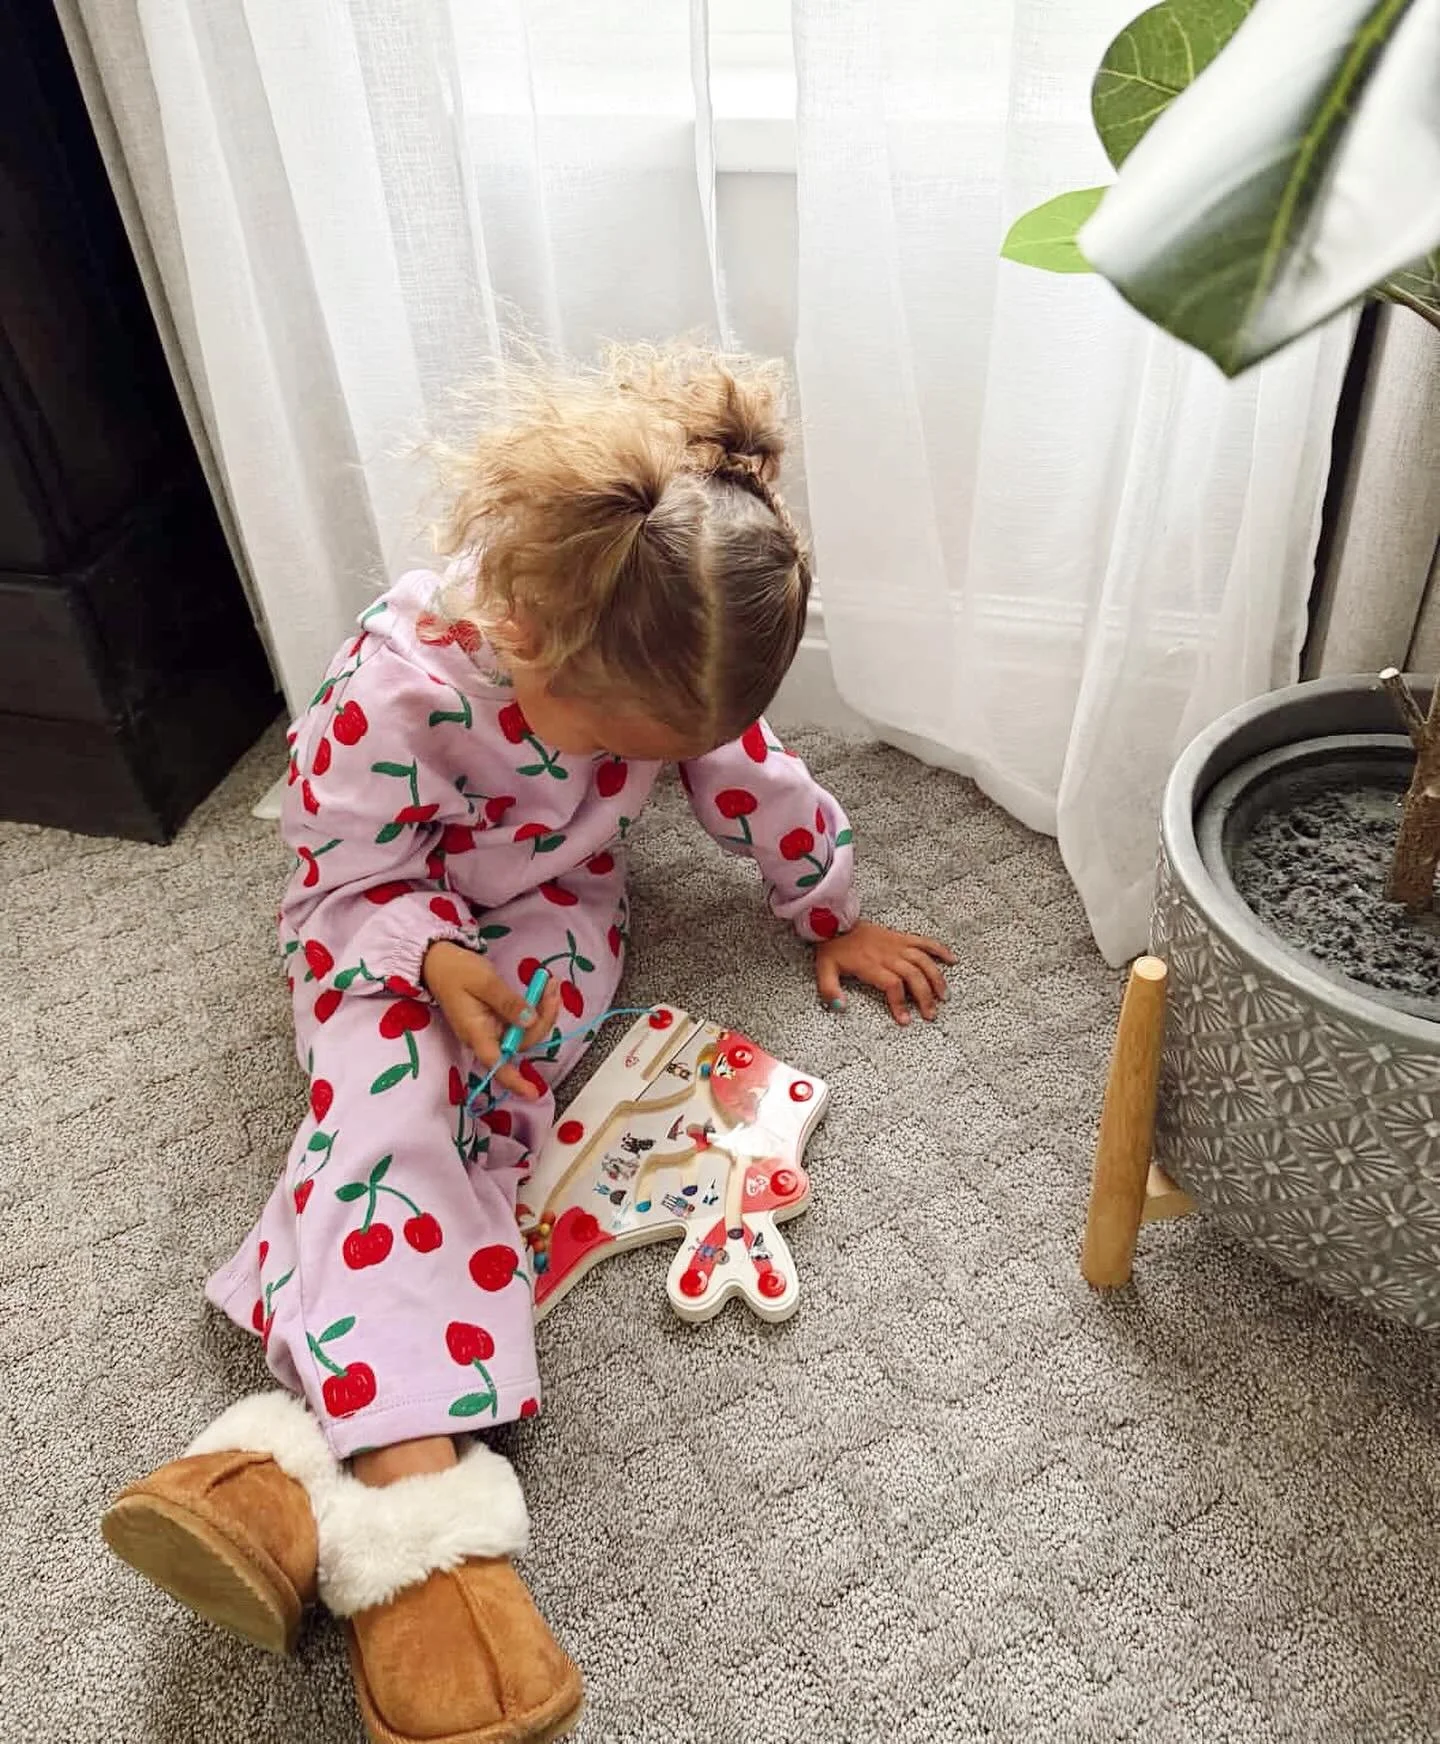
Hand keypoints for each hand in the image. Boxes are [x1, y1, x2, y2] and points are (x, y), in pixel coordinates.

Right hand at [421, 941, 561, 1099]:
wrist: (439, 961)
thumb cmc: (456, 971)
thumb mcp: (484, 981)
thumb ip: (508, 1002)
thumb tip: (530, 1021)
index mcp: (476, 1032)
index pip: (496, 1063)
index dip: (515, 1080)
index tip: (533, 1093)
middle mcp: (485, 1036)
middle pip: (521, 1043)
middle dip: (543, 1020)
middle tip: (553, 989)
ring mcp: (492, 1029)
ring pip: (525, 1032)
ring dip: (543, 1011)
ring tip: (551, 984)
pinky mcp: (498, 1020)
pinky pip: (522, 1022)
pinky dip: (535, 1007)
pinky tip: (543, 989)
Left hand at [814, 921, 954, 1024]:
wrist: (836, 922)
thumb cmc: (832, 948)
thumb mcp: (824, 970)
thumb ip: (830, 990)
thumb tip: (840, 1007)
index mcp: (871, 964)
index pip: (892, 985)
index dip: (900, 1003)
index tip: (905, 1020)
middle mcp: (888, 954)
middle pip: (913, 975)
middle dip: (924, 996)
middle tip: (930, 1014)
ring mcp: (897, 944)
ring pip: (923, 960)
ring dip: (936, 978)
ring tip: (944, 996)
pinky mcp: (902, 937)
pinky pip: (924, 941)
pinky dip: (940, 949)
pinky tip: (952, 960)